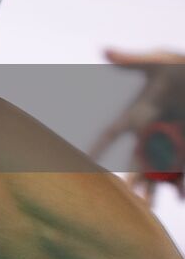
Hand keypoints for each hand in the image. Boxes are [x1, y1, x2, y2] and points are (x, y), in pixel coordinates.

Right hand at [89, 49, 184, 199]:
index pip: (112, 132)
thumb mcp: (159, 61)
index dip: (98, 145)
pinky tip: (179, 196)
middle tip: (123, 197)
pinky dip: (180, 183)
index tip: (84, 158)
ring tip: (148, 208)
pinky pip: (182, 169)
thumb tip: (103, 50)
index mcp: (140, 112)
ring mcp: (174, 140)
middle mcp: (154, 130)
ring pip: (161, 169)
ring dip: (155, 189)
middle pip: (137, 160)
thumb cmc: (180, 65)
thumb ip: (132, 60)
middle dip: (131, 179)